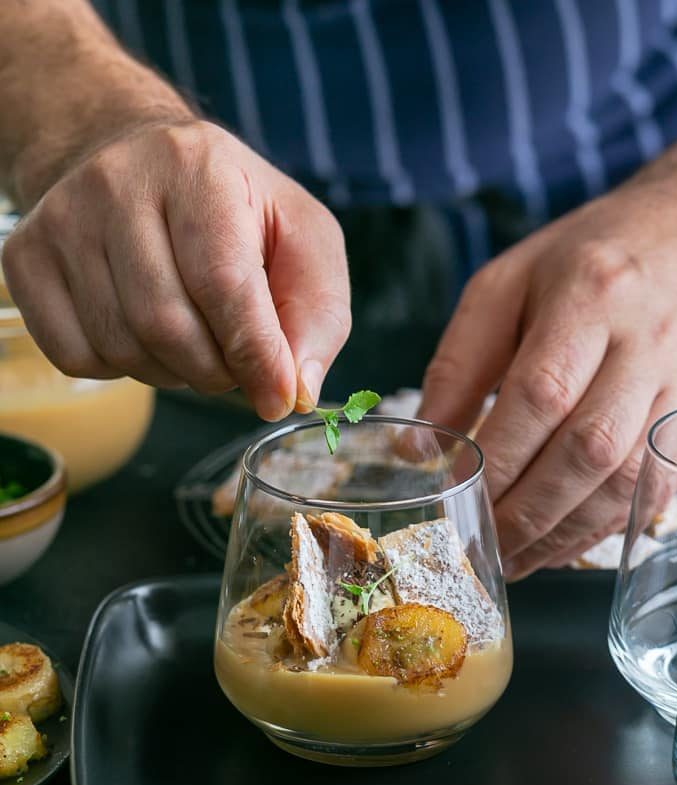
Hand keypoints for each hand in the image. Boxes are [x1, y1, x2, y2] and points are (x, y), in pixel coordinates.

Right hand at [1, 120, 349, 418]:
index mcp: (198, 168)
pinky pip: (75, 356)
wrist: (140, 163)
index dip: (255, 355)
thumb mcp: (303, 240)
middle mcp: (118, 183)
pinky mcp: (27, 260)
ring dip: (173, 373)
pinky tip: (145, 337)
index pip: (223, 283)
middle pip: (166, 325)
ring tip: (195, 343)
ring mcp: (62, 220)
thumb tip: (297, 390)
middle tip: (236, 364)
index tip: (278, 398)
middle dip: (216, 371)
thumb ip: (317, 314)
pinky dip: (122, 369)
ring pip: (122, 346)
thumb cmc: (235, 210)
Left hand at [419, 142, 676, 578]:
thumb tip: (422, 446)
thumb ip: (459, 362)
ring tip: (515, 559)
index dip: (497, 456)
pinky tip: (562, 543)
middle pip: (588, 448)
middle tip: (481, 544)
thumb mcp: (509, 282)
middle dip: (527, 511)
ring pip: (627, 482)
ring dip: (564, 534)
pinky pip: (656, 492)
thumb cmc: (593, 258)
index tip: (456, 494)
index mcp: (591, 294)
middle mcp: (648, 343)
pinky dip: (605, 528)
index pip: (541, 393)